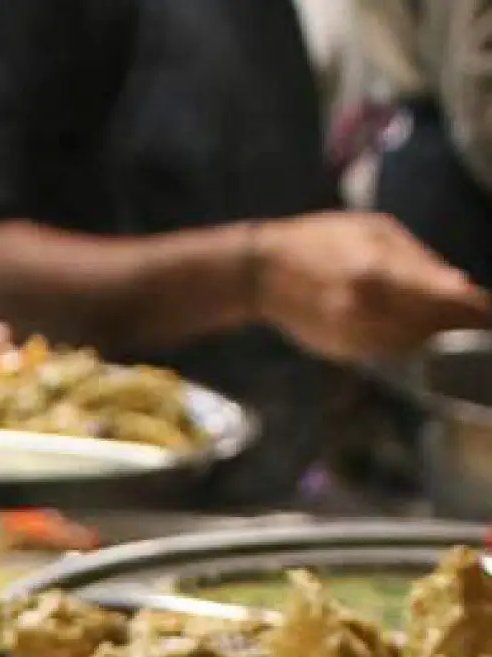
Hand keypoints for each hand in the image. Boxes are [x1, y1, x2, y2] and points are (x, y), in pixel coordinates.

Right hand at [254, 211, 490, 360]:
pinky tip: (416, 330)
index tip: (489, 310)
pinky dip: (410, 343)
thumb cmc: (321, 240)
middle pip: (432, 328)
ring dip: (437, 337)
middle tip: (481, 319)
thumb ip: (418, 259)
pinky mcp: (342, 352)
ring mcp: (352, 337)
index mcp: (378, 274)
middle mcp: (366, 312)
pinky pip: (390, 352)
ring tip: (454, 326)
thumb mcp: (374, 230)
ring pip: (413, 345)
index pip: (443, 300)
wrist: (262, 275)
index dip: (474, 309)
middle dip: (461, 325)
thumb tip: (460, 284)